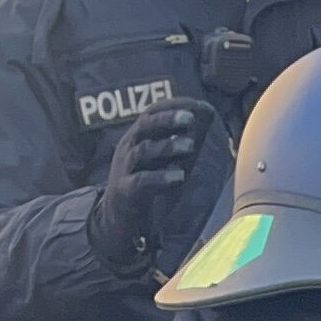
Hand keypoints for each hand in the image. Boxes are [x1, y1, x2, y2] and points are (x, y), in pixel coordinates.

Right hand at [90, 102, 220, 276]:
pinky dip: (161, 177)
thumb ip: (177, 143)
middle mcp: (128, 147)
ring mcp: (124, 168)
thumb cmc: (144, 182)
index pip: (152, 112)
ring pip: (143, 151)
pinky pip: (141, 181)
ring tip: (190, 146)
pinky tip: (179, 177)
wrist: (116, 215)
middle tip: (190, 119)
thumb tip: (205, 122)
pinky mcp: (125, 190)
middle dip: (167, 120)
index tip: (197, 105)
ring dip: (167, 146)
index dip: (173, 106)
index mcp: (137, 136)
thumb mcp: (158, 159)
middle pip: (145, 126)